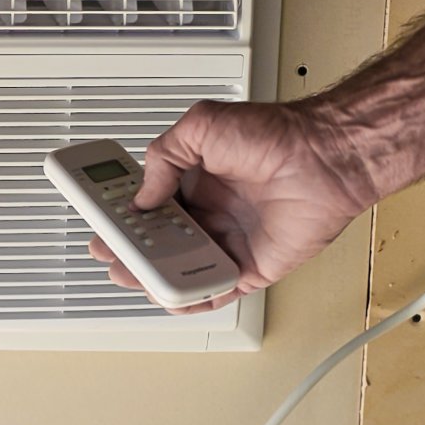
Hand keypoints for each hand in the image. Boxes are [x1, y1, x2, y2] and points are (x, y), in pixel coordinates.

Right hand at [88, 100, 375, 313]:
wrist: (324, 156)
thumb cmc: (276, 134)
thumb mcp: (203, 126)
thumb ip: (164, 156)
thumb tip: (144, 195)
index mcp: (194, 180)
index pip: (147, 205)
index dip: (122, 214)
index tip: (100, 218)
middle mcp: (209, 212)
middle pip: (158, 242)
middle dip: (128, 251)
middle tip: (108, 252)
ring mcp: (228, 241)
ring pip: (181, 270)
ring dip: (153, 276)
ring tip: (132, 273)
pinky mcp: (251, 266)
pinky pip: (216, 290)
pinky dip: (193, 298)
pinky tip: (172, 294)